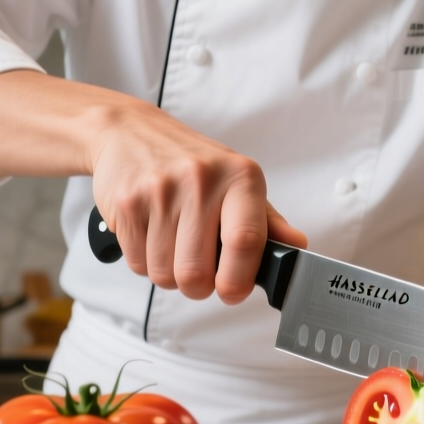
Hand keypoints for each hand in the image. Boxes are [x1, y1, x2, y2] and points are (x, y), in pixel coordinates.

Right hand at [87, 100, 306, 303]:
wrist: (131, 132)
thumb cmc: (193, 164)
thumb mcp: (238, 183)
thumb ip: (268, 222)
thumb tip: (296, 247)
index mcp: (240, 176)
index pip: (245, 240)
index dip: (237, 280)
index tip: (232, 292)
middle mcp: (201, 180)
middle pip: (197, 272)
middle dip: (198, 286)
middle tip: (200, 271)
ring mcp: (160, 191)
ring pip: (164, 274)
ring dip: (170, 274)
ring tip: (175, 246)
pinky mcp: (127, 204)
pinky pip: (137, 263)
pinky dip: (145, 261)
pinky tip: (152, 235)